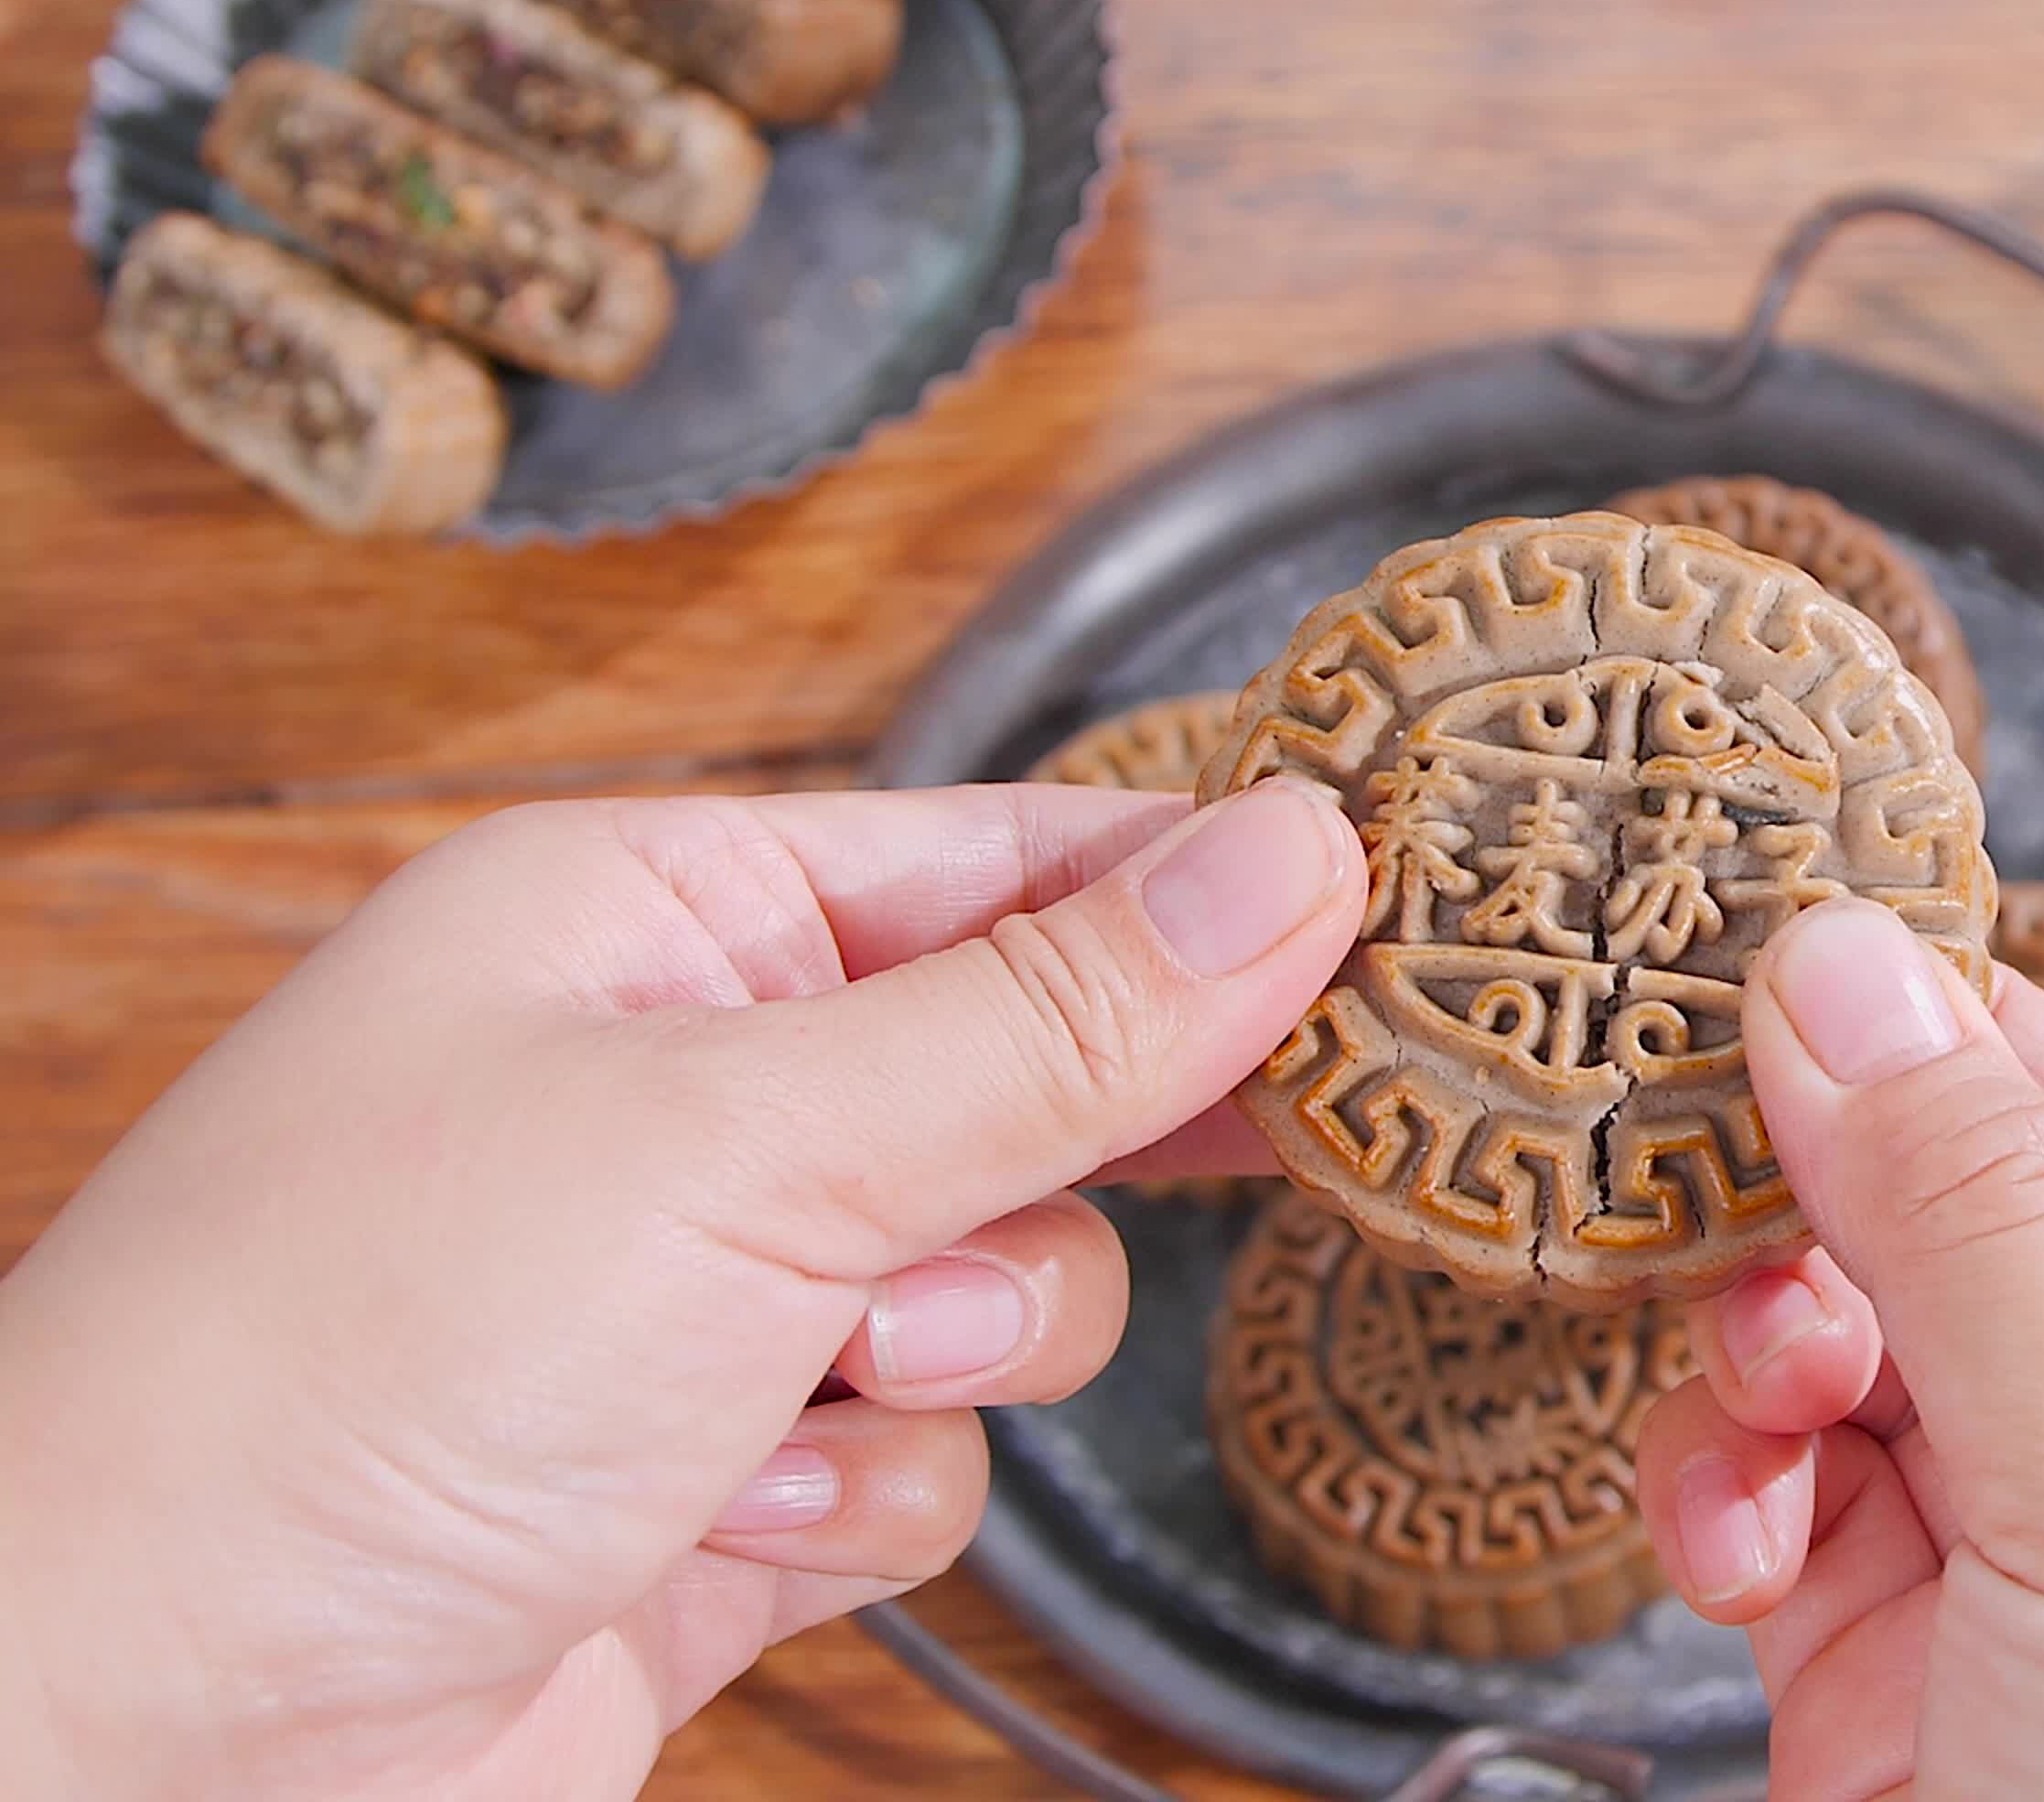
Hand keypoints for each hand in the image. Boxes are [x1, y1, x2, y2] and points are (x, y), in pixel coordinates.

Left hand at [0, 782, 1364, 1800]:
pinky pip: (928, 1454)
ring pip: (1008, 1281)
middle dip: (1058, 1158)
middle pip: (1028, 1072)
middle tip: (1232, 1153)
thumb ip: (1051, 1018)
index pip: (998, 852)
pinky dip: (865, 1500)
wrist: (140, 1756)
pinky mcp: (721, 1488)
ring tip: (810, 1384)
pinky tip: (728, 1524)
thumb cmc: (335, 1376)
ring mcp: (700, 1300)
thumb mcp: (743, 1143)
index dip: (1189, 890)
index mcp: (644, 920)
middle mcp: (676, 1091)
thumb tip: (1300, 852)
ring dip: (950, 1350)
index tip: (1384, 918)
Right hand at [1635, 901, 2043, 1800]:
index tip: (1791, 946)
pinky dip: (1736, 1502)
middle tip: (1704, 1174)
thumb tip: (1853, 961)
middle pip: (1993, 1250)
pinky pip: (1800, 1526)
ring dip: (1773, 1363)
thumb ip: (1994, 1235)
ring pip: (1870, 1379)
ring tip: (1747, 1400)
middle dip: (1845, 1222)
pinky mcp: (1917, 1712)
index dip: (1974, 1046)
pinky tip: (1723, 1538)